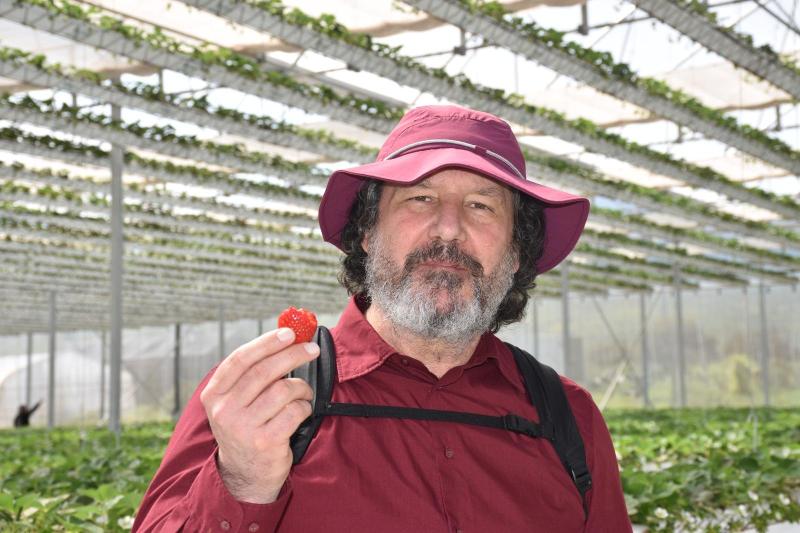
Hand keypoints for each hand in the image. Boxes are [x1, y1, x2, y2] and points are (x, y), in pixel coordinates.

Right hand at [200, 327, 318, 502]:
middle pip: (264, 371)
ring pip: (283, 390)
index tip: (289, 332)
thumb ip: (253, 372)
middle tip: (311, 349)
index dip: (266, 342)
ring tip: (303, 392)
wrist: (246, 473)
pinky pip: (294, 411)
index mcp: (214, 394)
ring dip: (301, 387)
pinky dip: (304, 407)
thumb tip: (286, 336)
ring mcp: (243, 427)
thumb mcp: (237, 400)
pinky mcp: (264, 441)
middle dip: (292, 355)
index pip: (240, 359)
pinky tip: (301, 412)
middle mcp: (224, 410)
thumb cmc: (248, 426)